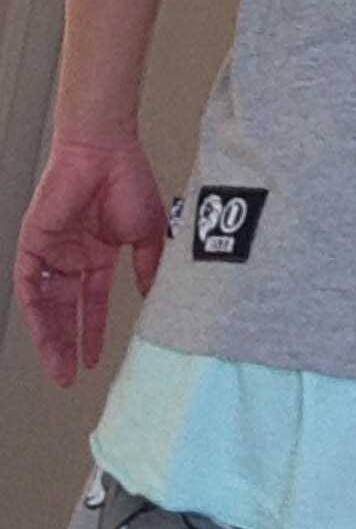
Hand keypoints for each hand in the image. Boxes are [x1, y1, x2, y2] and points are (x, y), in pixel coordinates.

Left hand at [13, 131, 167, 386]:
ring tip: (59, 366)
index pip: (92, 302)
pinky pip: (28, 284)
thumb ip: (148, 267)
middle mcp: (72, 256)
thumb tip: (153, 297)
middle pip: (65, 310)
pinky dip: (36, 309)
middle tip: (69, 376)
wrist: (105, 151)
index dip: (93, 332)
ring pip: (46, 304)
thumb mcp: (148, 233)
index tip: (95, 360)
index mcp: (98, 254)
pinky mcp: (33, 242)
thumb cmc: (129, 181)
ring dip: (50, 336)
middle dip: (67, 344)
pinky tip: (45, 331)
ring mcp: (51, 250)